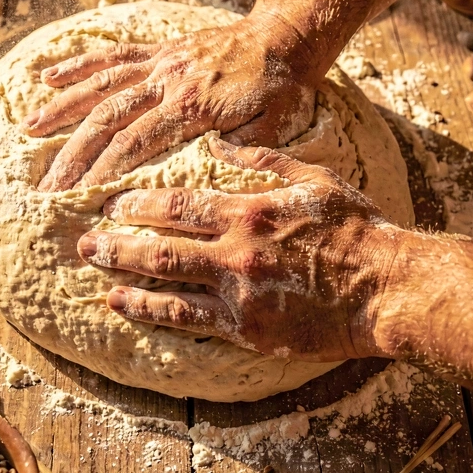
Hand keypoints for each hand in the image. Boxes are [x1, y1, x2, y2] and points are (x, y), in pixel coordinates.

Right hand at [24, 14, 321, 191]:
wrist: (285, 35)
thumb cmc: (282, 88)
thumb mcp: (272, 128)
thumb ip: (234, 152)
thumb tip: (198, 179)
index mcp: (192, 107)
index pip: (134, 144)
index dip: (102, 172)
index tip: (77, 199)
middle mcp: (167, 82)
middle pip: (107, 119)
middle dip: (73, 155)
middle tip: (47, 187)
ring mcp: (159, 63)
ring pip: (100, 85)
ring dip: (61, 108)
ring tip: (28, 131)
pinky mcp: (159, 50)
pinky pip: (113, 55)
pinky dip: (78, 65)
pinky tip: (47, 77)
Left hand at [76, 137, 403, 362]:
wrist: (387, 289)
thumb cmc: (356, 231)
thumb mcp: (314, 178)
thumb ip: (264, 159)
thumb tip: (222, 142)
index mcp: (250, 212)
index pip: (179, 204)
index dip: (138, 204)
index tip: (111, 203)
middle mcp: (236, 252)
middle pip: (161, 245)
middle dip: (117, 241)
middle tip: (84, 239)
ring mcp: (238, 294)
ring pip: (166, 284)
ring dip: (124, 276)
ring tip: (94, 271)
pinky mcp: (247, 329)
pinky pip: (188, 321)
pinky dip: (151, 312)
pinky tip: (125, 306)